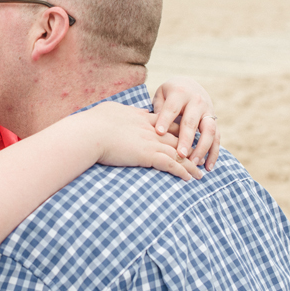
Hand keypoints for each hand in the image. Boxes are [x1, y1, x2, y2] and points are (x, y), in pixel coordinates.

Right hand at [83, 102, 202, 180]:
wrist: (90, 132)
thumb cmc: (92, 123)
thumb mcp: (108, 111)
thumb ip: (117, 113)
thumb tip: (113, 113)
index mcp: (140, 118)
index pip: (164, 123)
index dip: (176, 130)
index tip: (184, 137)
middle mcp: (150, 129)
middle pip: (177, 137)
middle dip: (189, 148)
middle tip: (199, 157)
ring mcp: (150, 142)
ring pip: (178, 152)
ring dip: (191, 164)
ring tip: (200, 174)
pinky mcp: (147, 155)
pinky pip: (171, 164)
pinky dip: (182, 172)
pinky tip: (189, 179)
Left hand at [152, 77, 219, 170]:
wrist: (190, 85)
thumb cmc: (169, 94)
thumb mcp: (161, 95)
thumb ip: (159, 109)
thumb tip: (156, 130)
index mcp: (180, 93)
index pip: (172, 108)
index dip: (165, 120)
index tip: (158, 132)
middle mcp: (196, 102)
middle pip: (192, 122)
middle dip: (186, 139)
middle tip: (180, 154)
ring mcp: (208, 112)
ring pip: (209, 131)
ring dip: (202, 148)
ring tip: (193, 163)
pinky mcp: (214, 122)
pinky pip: (217, 138)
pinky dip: (213, 153)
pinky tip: (207, 166)